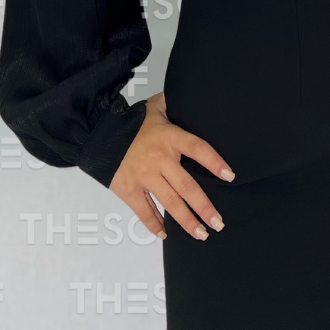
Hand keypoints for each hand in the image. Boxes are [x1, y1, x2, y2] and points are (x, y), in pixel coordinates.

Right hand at [109, 91, 235, 240]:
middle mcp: (159, 159)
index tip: (229, 176)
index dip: (214, 162)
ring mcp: (144, 177)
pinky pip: (144, 212)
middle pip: (187, 186)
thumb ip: (174, 103)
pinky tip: (165, 234)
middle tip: (218, 223)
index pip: (198, 149)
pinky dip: (154, 225)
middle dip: (204, 207)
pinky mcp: (129, 190)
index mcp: (169, 137)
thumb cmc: (132, 121)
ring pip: (169, 203)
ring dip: (186, 221)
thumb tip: (193, 95)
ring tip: (201, 234)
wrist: (99, 133)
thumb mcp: (156, 106)